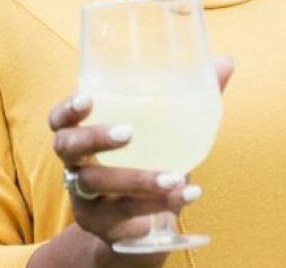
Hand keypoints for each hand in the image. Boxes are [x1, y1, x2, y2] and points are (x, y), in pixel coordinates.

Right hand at [47, 59, 235, 258]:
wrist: (140, 223)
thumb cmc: (149, 162)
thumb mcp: (166, 133)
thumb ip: (191, 99)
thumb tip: (226, 62)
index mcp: (84, 134)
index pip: (60, 119)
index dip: (68, 109)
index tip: (88, 98)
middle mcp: (76, 163)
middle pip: (67, 147)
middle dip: (95, 137)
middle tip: (129, 133)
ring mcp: (83, 195)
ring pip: (98, 184)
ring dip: (138, 179)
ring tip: (176, 177)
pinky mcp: (99, 222)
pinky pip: (124, 213)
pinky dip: (159, 203)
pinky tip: (187, 194)